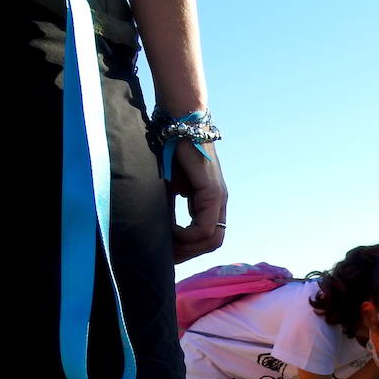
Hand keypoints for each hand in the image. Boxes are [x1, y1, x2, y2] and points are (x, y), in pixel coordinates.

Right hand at [168, 139, 227, 263]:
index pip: (208, 237)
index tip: (168, 251)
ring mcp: (218, 197)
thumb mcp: (168, 187)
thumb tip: (160, 231)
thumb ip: (169, 208)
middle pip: (214, 243)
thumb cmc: (171, 150)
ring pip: (213, 239)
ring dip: (188, 248)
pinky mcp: (213, 192)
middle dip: (189, 254)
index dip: (189, 249)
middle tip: (166, 256)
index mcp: (210, 202)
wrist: (179, 122)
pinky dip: (187, 236)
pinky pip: (205, 227)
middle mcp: (219, 202)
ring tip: (166, 245)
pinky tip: (170, 231)